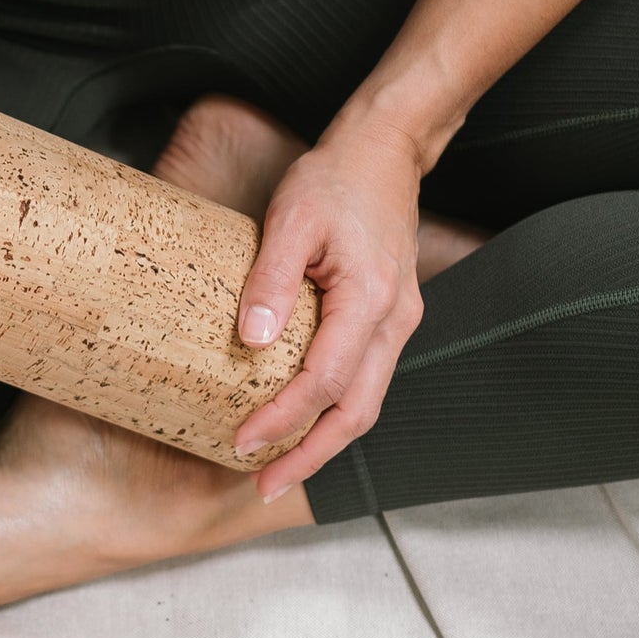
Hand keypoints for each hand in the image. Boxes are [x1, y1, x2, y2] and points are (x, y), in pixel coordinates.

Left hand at [229, 113, 426, 497]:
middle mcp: (394, 321)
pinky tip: (300, 422)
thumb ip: (271, 281)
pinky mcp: (389, 320)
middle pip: (356, 413)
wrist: (384, 152)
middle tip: (262, 485)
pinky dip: (333, 411)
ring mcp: (397, 323)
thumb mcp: (291, 219)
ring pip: (365, 403)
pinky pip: (364, 380)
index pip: (325, 381)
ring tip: (276, 468)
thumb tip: (251, 340)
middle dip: (309, 456)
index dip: (282, 418)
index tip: (241, 442)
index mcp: (371, 300)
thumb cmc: (334, 178)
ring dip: (322, 442)